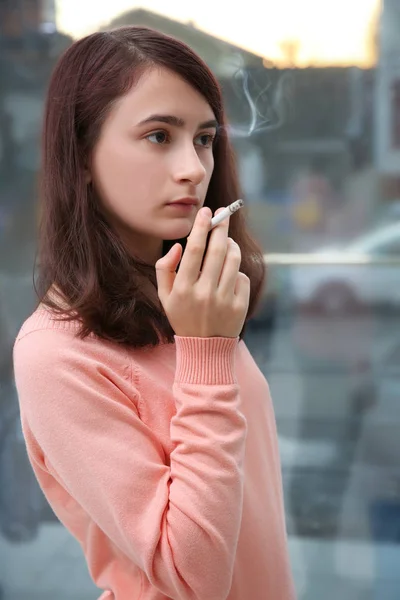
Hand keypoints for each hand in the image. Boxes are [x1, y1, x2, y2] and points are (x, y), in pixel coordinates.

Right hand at [155, 206, 249, 337]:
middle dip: (221, 227)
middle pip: (218, 249)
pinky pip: (242, 277)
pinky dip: (236, 271)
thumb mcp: (165, 296)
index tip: (207, 212)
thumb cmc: (182, 316)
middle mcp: (204, 293)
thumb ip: (165, 268)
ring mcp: (224, 300)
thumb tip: (179, 246)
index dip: (202, 227)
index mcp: (184, 288)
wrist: (204, 349)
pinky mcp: (240, 306)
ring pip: (233, 260)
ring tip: (226, 242)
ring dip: (231, 245)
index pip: (195, 249)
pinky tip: (229, 273)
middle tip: (223, 215)